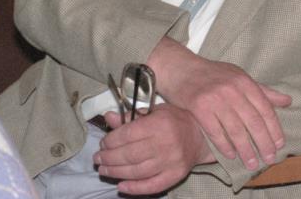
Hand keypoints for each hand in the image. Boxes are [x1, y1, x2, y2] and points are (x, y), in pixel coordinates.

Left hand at [94, 104, 214, 194]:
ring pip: (136, 171)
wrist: (201, 136)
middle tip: (98, 159)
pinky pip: (151, 185)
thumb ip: (132, 116)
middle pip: (129, 155)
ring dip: (115, 172)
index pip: (127, 134)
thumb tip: (108, 118)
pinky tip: (121, 186)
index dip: (110, 140)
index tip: (103, 143)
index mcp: (160, 124)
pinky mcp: (175, 175)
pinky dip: (134, 188)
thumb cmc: (176, 120)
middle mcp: (165, 143)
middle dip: (108, 158)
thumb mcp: (155, 111)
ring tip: (104, 169)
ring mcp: (170, 162)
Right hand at [147, 38, 291, 170]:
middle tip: (269, 159)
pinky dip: (224, 145)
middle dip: (263, 143)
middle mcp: (233, 90)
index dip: (274, 129)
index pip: (265, 109)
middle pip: (253, 122)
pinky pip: (215, 132)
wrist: (182, 69)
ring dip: (245, 149)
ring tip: (252, 163)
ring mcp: (216, 99)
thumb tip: (287, 101)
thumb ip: (263, 91)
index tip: (279, 145)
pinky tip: (231, 156)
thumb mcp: (240, 77)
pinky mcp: (199, 108)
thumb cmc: (214, 75)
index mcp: (246, 82)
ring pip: (236, 130)